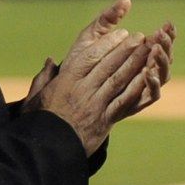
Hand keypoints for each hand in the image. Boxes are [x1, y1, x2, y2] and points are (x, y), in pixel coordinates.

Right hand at [34, 10, 173, 153]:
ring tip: (149, 51)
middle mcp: (82, 91)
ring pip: (118, 81)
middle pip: (108, 66)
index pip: (90, 57)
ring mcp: (95, 106)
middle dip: (126, 50)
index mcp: (66, 82)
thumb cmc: (40, 123)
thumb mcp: (35, 98)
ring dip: (135, 64)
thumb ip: (43, 78)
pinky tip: (147, 79)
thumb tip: (50, 60)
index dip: (107, 44)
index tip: (120, 33)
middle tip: (141, 37)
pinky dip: (136, 89)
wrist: (46, 151)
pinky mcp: (104, 121)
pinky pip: (123, 102)